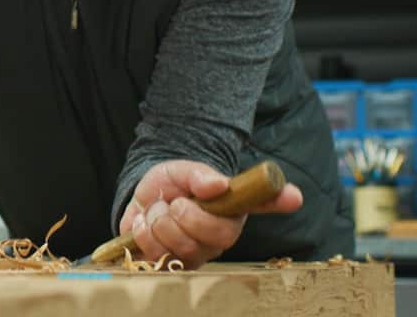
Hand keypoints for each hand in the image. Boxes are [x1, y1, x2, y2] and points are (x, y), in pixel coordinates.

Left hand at [117, 160, 302, 268]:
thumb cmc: (171, 187)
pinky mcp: (176, 265)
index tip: (293, 195)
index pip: (263, 204)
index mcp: (232, 208)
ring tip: (159, 211)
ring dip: (160, 221)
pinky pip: (160, 254)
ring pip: (183, 245)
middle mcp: (223, 234)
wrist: (143, 201)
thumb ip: (198, 176)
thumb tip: (215, 185)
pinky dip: (145, 233)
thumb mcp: (181, 172)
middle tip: (175, 202)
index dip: (279, 200)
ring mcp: (201, 253)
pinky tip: (147, 224)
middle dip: (185, 214)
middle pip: (216, 235)